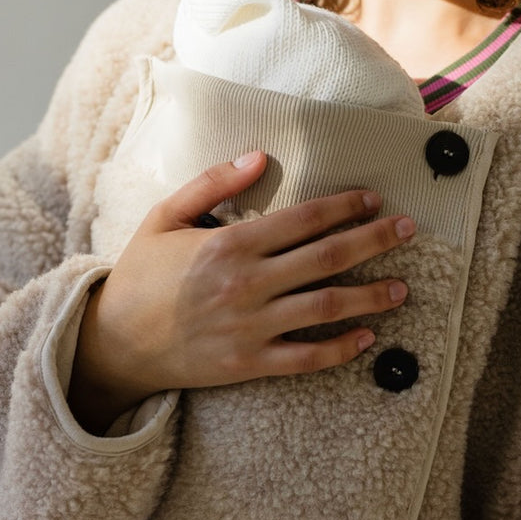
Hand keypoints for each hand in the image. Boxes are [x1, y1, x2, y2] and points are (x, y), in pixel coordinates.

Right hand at [69, 150, 414, 432]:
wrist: (112, 342)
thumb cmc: (140, 274)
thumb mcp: (164, 217)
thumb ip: (212, 183)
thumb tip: (259, 156)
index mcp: (228, 244)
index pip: (303, 219)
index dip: (344, 206)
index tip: (373, 198)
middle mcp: (246, 283)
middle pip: (327, 257)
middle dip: (374, 240)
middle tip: (408, 230)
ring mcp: (250, 326)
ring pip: (325, 307)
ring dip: (370, 296)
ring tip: (401, 288)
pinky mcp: (249, 363)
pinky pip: (306, 357)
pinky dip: (340, 349)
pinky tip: (366, 339)